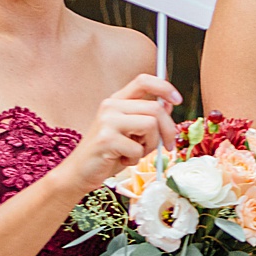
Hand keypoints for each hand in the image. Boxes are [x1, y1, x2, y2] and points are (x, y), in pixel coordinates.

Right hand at [62, 73, 180, 197]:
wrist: (78, 174)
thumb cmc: (107, 154)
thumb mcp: (130, 132)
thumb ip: (147, 117)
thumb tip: (170, 104)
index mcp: (117, 100)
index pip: (143, 80)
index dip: (164, 86)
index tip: (177, 100)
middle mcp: (111, 106)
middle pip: (155, 108)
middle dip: (168, 129)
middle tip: (168, 145)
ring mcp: (107, 121)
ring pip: (150, 125)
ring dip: (150, 145)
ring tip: (136, 153)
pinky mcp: (106, 139)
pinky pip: (137, 148)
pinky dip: (135, 159)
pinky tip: (122, 160)